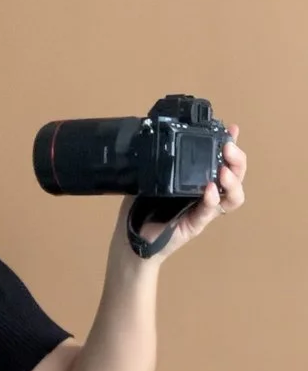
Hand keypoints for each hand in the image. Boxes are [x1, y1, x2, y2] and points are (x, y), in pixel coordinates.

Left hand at [115, 125, 246, 260]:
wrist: (131, 240)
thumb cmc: (139, 208)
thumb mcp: (148, 178)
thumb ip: (158, 161)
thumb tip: (158, 134)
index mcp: (196, 178)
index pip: (220, 159)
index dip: (229, 144)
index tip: (232, 130)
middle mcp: (206, 192)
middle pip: (235, 175)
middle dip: (237, 160)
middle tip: (229, 148)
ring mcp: (203, 209)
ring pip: (233, 196)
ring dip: (233, 182)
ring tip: (224, 172)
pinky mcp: (196, 224)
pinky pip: (210, 211)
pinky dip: (212, 199)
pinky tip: (209, 190)